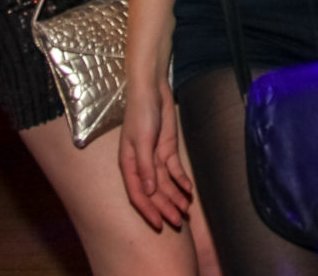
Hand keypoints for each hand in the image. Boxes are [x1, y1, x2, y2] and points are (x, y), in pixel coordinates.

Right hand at [120, 79, 193, 230]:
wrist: (152, 93)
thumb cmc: (141, 115)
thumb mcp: (141, 141)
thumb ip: (145, 167)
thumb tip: (149, 192)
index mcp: (128, 165)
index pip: (138, 194)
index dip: (148, 210)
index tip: (159, 224)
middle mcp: (141, 166)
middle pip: (154, 193)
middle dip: (165, 208)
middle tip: (178, 222)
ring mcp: (155, 159)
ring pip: (165, 185)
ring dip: (175, 197)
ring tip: (185, 211)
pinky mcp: (167, 151)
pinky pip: (175, 171)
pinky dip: (181, 181)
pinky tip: (188, 190)